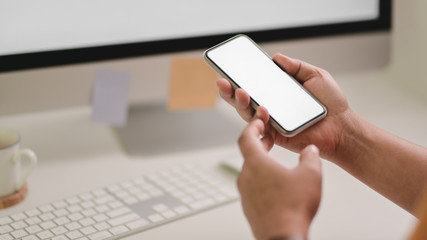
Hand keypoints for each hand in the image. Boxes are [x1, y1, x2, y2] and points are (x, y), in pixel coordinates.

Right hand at [218, 53, 352, 160]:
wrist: (342, 127)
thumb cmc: (331, 104)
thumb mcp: (315, 75)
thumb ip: (296, 66)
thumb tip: (276, 57)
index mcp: (277, 92)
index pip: (254, 84)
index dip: (240, 77)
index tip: (230, 69)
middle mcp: (271, 106)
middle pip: (243, 99)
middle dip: (230, 91)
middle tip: (224, 81)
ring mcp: (271, 121)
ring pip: (247, 113)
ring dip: (240, 103)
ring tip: (240, 92)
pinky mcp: (275, 135)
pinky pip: (261, 128)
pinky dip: (258, 119)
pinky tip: (261, 109)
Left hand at [237, 119, 321, 239]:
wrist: (283, 237)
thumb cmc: (293, 207)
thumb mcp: (311, 175)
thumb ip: (310, 157)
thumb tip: (310, 150)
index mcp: (256, 163)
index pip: (246, 137)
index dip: (252, 126)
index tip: (258, 121)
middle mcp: (245, 176)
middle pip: (248, 153)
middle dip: (259, 143)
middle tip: (270, 139)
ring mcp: (245, 193)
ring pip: (251, 171)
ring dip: (262, 163)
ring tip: (278, 164)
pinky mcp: (249, 207)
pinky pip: (253, 187)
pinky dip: (262, 180)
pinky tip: (278, 186)